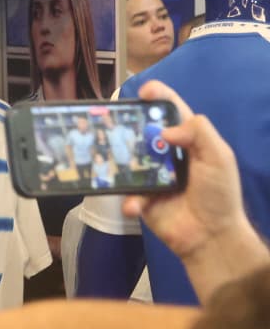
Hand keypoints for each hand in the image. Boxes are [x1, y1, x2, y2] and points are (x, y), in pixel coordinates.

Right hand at [121, 80, 245, 260]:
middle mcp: (167, 155)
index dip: (158, 99)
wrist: (210, 236)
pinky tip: (137, 205)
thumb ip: (199, 134)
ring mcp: (151, 176)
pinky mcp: (140, 198)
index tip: (145, 91)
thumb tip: (165, 130)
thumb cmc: (219, 195)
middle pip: (144, 133)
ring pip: (128, 160)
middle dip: (128, 125)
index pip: (172, 113)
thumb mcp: (219, 158)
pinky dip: (130, 199)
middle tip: (113, 122)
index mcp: (189, 142)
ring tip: (109, 159)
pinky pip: (127, 193)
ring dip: (120, 161)